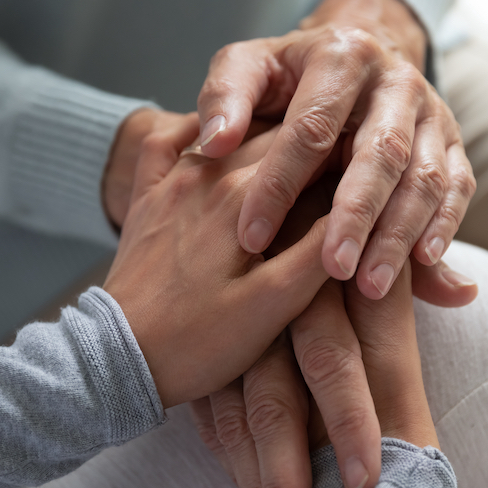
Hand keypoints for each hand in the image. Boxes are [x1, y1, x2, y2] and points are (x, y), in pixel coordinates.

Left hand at [103, 126, 329, 407]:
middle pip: (274, 132)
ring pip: (229, 132)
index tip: (371, 156)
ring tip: (300, 137)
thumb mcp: (273, 305)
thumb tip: (357, 206)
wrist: (116, 360)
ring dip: (267, 129)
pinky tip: (217, 132)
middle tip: (347, 142)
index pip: (312, 150)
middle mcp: (206, 172)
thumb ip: (318, 250)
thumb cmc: (199, 341)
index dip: (349, 151)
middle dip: (314, 136)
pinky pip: (167, 142)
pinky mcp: (146, 199)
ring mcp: (171, 182)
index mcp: (242, 194)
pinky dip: (196, 128)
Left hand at [196, 0, 475, 300]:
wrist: (352, 61)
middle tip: (333, 268)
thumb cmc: (287, 78)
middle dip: (356, 214)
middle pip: (380, 152)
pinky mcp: (453, 143)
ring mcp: (432, 112)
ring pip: (425, 176)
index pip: (311, 127)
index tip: (251, 237)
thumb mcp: (248, 69)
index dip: (280, 183)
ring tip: (371, 285)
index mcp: (341, 55)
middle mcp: (396, 81)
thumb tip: (215, 141)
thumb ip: (225, 98)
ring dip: (400, 233)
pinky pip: (459, 187)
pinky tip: (422, 263)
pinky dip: (445, 225)